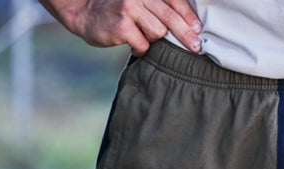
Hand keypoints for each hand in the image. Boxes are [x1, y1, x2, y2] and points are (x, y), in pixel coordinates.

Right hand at [53, 0, 201, 55]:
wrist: (84, 11)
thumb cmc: (119, 9)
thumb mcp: (140, 1)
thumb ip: (160, 7)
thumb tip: (190, 25)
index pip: (174, 0)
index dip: (189, 15)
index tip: (199, 29)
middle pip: (171, 17)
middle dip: (186, 34)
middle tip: (196, 47)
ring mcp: (130, 8)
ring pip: (159, 32)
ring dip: (154, 40)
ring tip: (143, 36)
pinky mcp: (121, 26)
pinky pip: (144, 45)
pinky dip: (141, 49)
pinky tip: (133, 44)